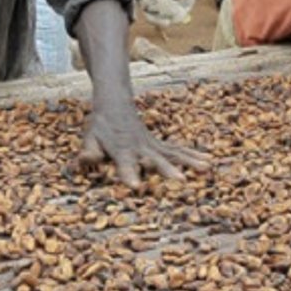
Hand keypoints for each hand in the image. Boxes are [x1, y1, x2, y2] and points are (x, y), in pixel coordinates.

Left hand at [78, 104, 209, 187]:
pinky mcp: (159, 144)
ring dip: (189, 160)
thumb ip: (89, 151)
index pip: (125, 163)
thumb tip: (83, 160)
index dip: (129, 174)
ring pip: (172, 152)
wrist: (115, 104)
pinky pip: (177, 149)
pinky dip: (192, 154)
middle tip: (180, 180)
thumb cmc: (101, 127)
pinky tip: (207, 161)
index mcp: (121, 149)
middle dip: (167, 169)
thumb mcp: (90, 138)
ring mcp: (152, 145)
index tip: (135, 186)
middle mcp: (140, 147)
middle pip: (155, 159)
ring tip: (206, 168)